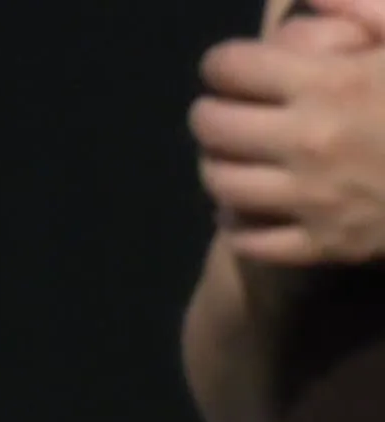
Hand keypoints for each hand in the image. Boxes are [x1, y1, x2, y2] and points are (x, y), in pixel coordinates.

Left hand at [191, 0, 384, 262]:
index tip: (228, 66)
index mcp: (330, 85)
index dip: (222, 64)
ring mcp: (315, 201)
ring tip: (231, 154)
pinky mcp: (328, 246)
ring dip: (216, 165)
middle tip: (220, 107)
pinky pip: (252, 240)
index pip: (230, 69)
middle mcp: (309, 145)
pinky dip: (238, 222)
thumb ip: (363, 3)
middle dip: (210, 112)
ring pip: (221, 185)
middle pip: (212, 128)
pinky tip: (249, 205)